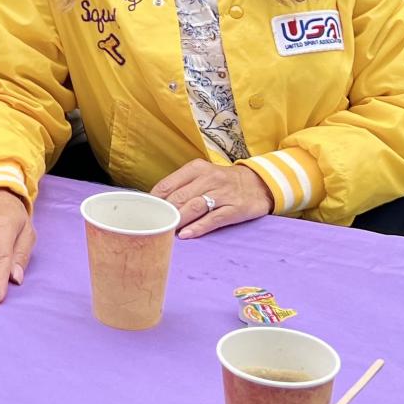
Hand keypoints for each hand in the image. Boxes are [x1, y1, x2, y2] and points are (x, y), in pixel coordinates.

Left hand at [150, 159, 272, 238]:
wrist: (259, 183)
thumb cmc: (223, 181)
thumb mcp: (202, 175)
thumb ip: (181, 186)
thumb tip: (155, 203)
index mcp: (196, 168)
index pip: (168, 184)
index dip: (154, 200)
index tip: (145, 212)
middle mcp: (209, 178)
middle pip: (179, 197)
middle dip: (164, 213)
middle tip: (153, 225)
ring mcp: (223, 194)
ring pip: (194, 207)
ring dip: (178, 221)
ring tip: (166, 231)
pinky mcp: (235, 209)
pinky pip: (213, 219)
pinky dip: (197, 227)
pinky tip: (186, 235)